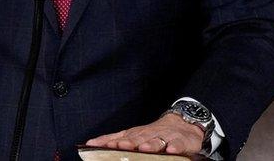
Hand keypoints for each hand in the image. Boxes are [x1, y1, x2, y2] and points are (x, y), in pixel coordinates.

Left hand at [85, 113, 204, 156]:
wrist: (182, 124)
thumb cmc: (153, 133)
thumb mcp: (132, 135)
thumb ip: (112, 139)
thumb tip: (90, 143)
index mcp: (136, 134)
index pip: (123, 137)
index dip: (113, 141)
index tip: (104, 145)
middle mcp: (149, 135)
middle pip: (139, 138)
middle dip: (130, 142)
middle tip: (121, 146)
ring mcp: (165, 137)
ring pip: (157, 141)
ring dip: (150, 144)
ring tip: (143, 149)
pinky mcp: (181, 141)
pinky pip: (178, 144)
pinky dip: (174, 147)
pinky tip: (171, 150)